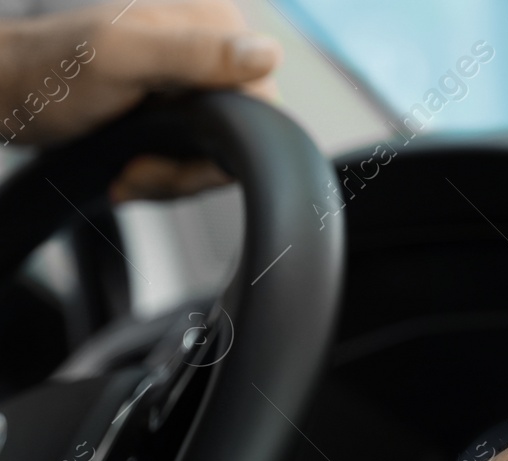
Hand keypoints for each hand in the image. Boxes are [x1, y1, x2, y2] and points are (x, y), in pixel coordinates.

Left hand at [0, 0, 281, 196]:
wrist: (11, 95)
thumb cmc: (49, 74)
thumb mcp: (121, 58)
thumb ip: (193, 53)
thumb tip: (267, 54)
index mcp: (215, 24)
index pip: (263, 102)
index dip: (225, 143)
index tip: (168, 154)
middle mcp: (215, 48)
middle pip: (246, 133)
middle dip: (192, 166)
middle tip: (142, 168)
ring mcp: (200, 79)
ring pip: (224, 151)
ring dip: (177, 176)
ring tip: (134, 171)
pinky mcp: (185, 106)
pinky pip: (203, 155)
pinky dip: (170, 173)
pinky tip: (138, 168)